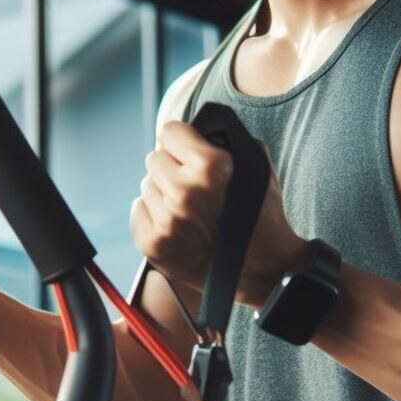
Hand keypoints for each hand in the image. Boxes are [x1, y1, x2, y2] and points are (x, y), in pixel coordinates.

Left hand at [130, 121, 305, 309]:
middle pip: (154, 158)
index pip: (169, 131)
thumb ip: (229, 142)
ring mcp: (167, 220)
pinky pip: (138, 210)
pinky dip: (153, 216)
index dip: (180, 141)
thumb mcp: (257, 168)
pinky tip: (177, 226)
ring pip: (146, 186)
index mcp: (211, 167)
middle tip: (192, 186)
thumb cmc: (261, 219)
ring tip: (189, 210)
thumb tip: (204, 129)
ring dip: (163, 194)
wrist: (262, 271)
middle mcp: (185, 191)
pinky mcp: (154, 243)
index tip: (186, 150)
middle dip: (172, 168)